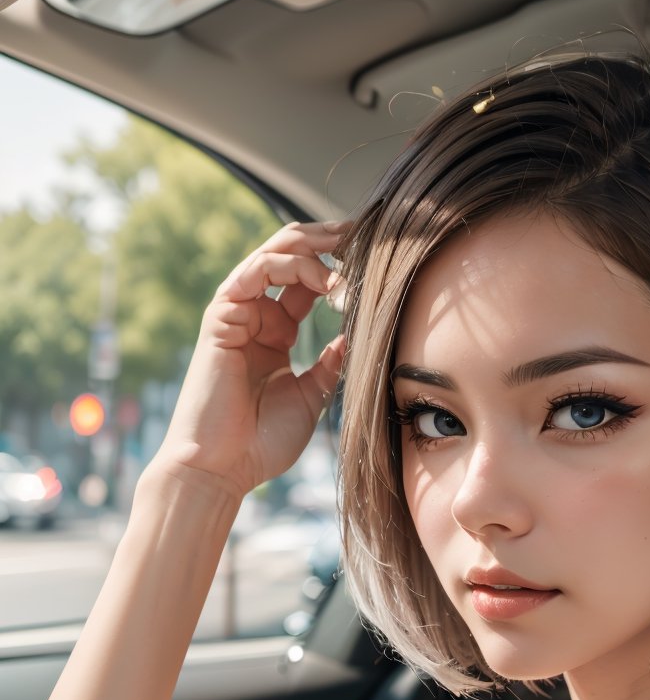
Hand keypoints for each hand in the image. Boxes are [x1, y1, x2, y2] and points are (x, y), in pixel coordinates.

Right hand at [144, 218, 350, 502]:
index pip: (307, 281)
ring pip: (275, 254)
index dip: (339, 264)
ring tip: (350, 256)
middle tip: (366, 232)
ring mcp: (237, 313)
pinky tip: (324, 278)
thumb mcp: (311, 396)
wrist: (221, 467)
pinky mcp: (221, 315)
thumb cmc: (262, 442)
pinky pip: (255, 271)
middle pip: (290, 256)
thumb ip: (331, 362)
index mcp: (275, 333)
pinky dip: (291, 266)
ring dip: (315, 249)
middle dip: (328, 240)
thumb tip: (357, 332)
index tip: (377, 257)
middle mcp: (256, 316)